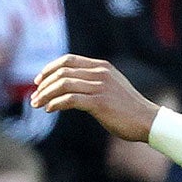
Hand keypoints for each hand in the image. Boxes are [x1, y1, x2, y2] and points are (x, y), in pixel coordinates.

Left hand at [30, 54, 159, 142]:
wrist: (147, 120)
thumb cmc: (127, 108)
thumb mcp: (110, 88)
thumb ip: (93, 83)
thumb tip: (70, 88)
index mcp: (102, 67)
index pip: (68, 60)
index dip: (49, 68)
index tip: (38, 81)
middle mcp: (100, 73)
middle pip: (62, 72)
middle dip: (44, 84)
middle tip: (34, 97)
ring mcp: (100, 87)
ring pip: (63, 85)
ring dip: (46, 95)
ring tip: (37, 104)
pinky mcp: (100, 102)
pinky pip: (70, 99)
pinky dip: (56, 103)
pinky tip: (49, 109)